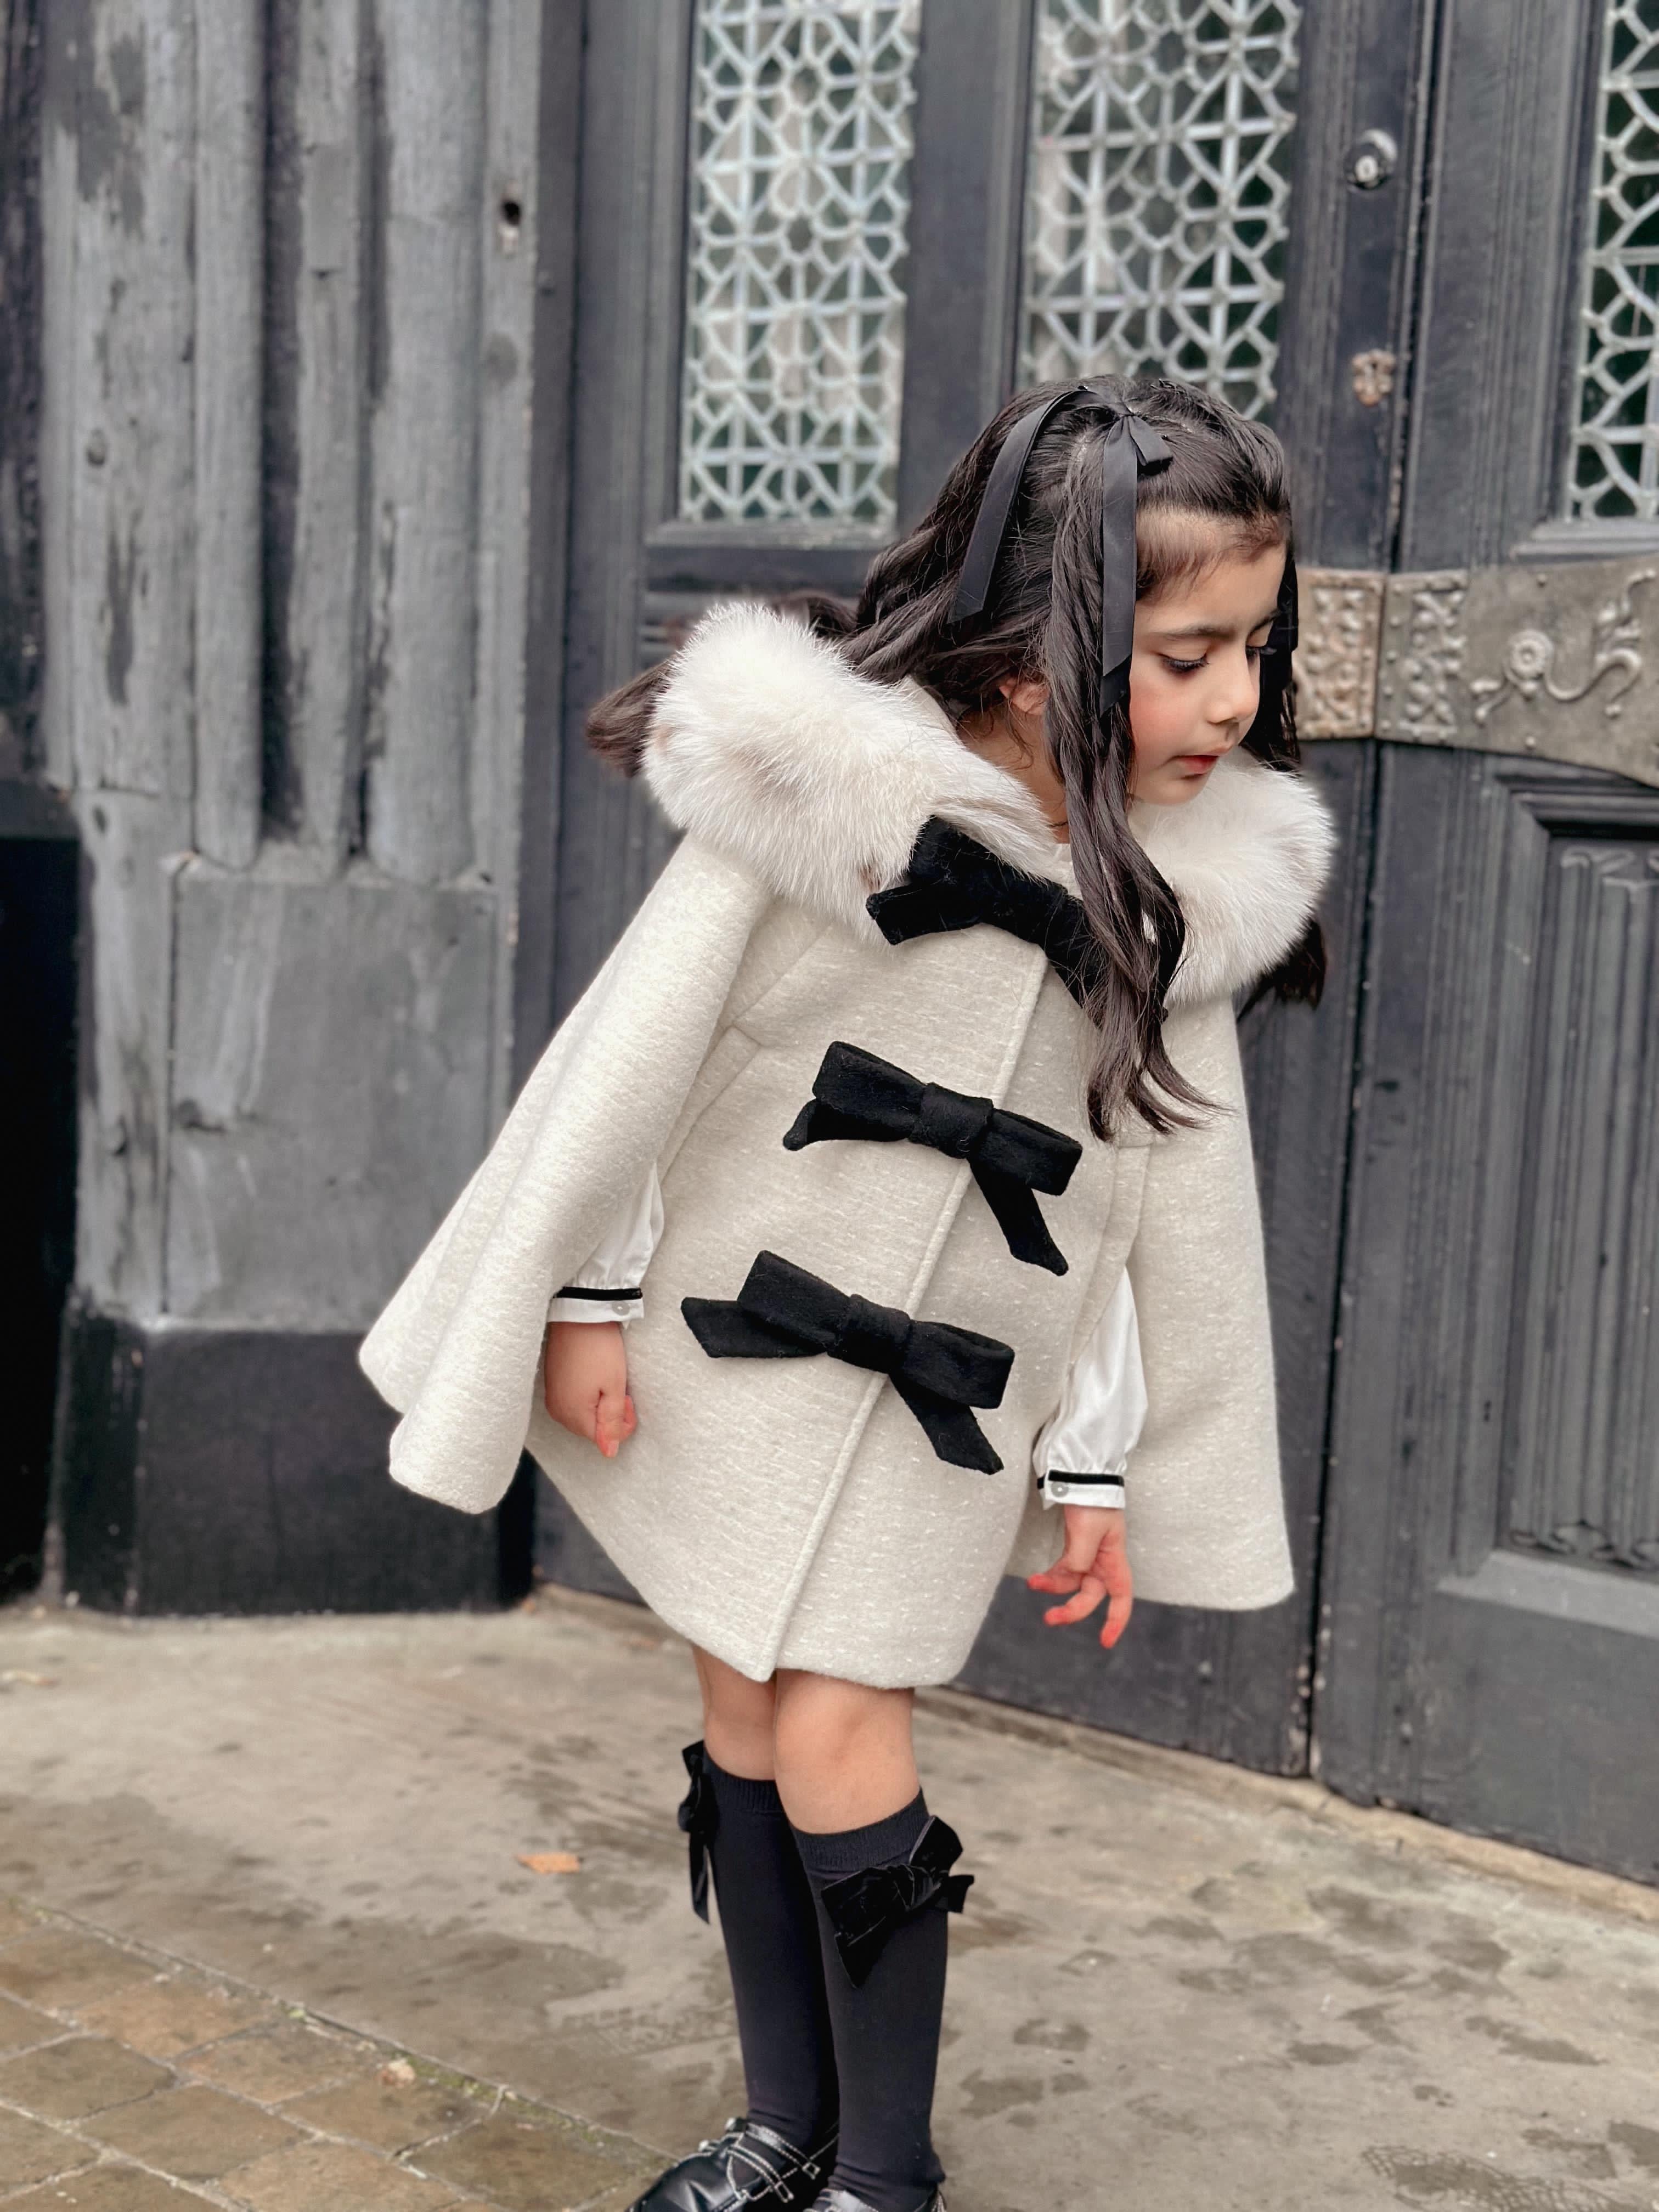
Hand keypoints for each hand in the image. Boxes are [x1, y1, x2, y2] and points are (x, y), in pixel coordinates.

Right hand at [543, 1321, 636, 1457]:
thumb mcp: (614, 1387)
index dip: (622, 1423)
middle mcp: (557, 1410)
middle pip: (590, 1428)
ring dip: (599, 1405)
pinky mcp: (552, 1383)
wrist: (579, 1314)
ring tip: (608, 1380)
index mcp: (572, 1414)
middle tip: (620, 1390)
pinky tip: (595, 1376)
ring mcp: (553, 1396)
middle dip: (610, 1415)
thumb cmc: (599, 1349)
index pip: (601, 1438)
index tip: (628, 1399)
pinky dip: (587, 1395)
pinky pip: (572, 1401)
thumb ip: (612, 1423)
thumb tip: (609, 1452)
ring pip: (582, 1415)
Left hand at [1026, 1505, 1132, 1647]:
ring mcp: (1088, 1555)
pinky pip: (1063, 1570)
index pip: (1122, 1598)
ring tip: (1033, 1583)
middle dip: (1071, 1610)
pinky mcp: (1075, 1547)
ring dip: (1053, 1588)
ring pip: (1072, 1583)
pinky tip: (1036, 1578)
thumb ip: (1079, 1558)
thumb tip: (1072, 1574)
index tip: (1104, 1641)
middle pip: (1090, 1596)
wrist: (1082, 1475)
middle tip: (1050, 1618)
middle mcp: (1103, 1562)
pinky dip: (1051, 1576)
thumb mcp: (1089, 1531)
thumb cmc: (1093, 1501)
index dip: (1116, 1621)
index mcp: (1115, 1560)